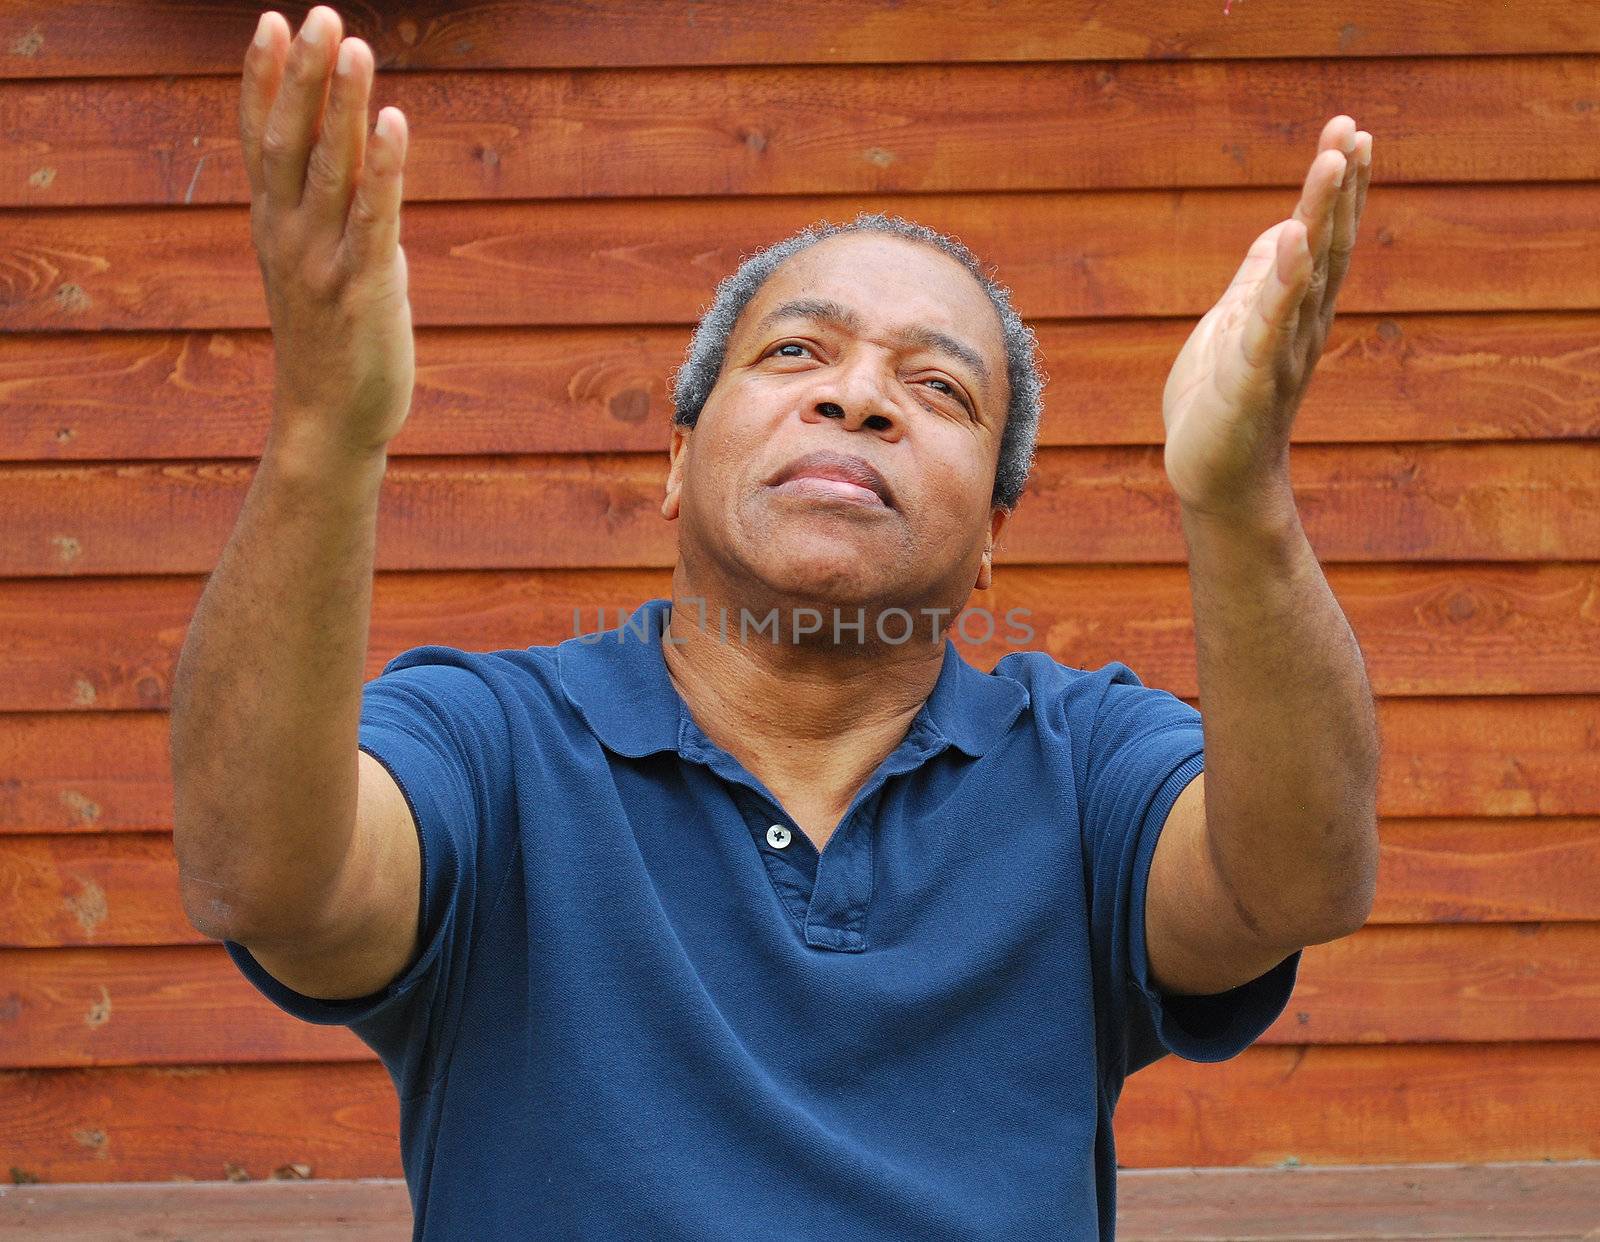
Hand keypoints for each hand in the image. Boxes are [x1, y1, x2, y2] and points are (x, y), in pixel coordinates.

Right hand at [242, 5, 415, 459]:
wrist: (330, 423)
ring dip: (343, 105)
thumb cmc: (336, 345)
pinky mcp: (364, 288)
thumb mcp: (328, 270)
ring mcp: (322, 261)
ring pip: (330, 168)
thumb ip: (345, 221)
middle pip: (290, 140)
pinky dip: (383, 167)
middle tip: (319, 14)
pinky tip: (392, 121)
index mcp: (275, 227)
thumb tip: (372, 182)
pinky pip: (374, 218)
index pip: (261, 139)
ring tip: (354, 45)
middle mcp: (289, 236)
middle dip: (305, 75)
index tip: (272, 22)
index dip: (264, 80)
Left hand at [1161, 115, 1372, 520]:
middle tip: (1354, 130)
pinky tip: (1292, 239)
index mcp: (1292, 313)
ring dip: (1323, 216)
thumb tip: (1286, 227)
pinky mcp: (1249, 382)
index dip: (1339, 189)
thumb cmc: (1220, 407)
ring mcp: (1277, 353)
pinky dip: (1282, 283)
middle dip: (1340, 188)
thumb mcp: (1234, 328)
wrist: (1213, 481)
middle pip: (1328, 246)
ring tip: (1334, 161)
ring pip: (1308, 277)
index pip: (1323, 239)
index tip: (1353, 132)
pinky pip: (1268, 326)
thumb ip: (1259, 281)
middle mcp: (1298, 327)